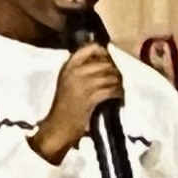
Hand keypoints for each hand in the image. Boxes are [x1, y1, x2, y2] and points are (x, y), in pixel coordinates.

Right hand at [32, 44, 122, 164]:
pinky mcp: (91, 97)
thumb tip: (104, 62)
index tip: (109, 61)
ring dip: (118, 82)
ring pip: (110, 75)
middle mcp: (75, 72)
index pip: (90, 48)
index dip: (104, 52)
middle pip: (105, 62)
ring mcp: (83, 84)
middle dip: (115, 70)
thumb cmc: (64, 107)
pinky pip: (111, 89)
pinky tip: (118, 98)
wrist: (57, 128)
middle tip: (118, 79)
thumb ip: (81, 71)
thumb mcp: (67, 82)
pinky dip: (118, 93)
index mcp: (68, 66)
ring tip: (119, 89)